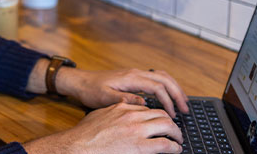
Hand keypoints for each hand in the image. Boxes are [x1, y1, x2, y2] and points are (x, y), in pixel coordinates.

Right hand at [23, 102, 182, 153]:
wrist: (78, 146)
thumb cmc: (85, 134)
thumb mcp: (100, 114)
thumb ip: (114, 110)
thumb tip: (121, 107)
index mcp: (123, 108)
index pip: (148, 108)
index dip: (157, 116)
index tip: (160, 122)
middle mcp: (132, 116)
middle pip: (161, 114)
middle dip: (171, 122)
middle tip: (175, 131)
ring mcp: (137, 130)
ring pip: (167, 126)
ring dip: (176, 133)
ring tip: (178, 140)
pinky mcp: (140, 146)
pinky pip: (165, 144)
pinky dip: (174, 147)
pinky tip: (176, 149)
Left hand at [58, 68, 188, 117]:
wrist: (81, 82)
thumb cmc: (91, 90)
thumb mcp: (105, 98)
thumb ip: (124, 100)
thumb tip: (144, 103)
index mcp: (131, 78)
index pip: (157, 87)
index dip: (168, 101)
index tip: (173, 115)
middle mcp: (136, 73)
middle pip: (165, 79)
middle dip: (178, 93)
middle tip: (185, 109)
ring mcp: (136, 74)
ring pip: (162, 77)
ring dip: (174, 88)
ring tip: (182, 103)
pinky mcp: (134, 78)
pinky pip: (156, 78)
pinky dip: (166, 86)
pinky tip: (168, 97)